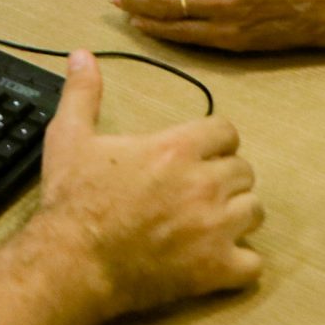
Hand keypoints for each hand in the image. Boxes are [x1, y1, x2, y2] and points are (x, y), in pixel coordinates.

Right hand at [28, 52, 262, 321]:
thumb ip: (83, 93)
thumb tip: (82, 55)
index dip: (214, 140)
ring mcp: (215, 229)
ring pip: (255, 211)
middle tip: (199, 189)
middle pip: (244, 171)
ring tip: (212, 221)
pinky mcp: (215, 269)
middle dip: (225, 177)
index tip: (199, 152)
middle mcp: (204, 184)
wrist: (73, 262)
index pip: (226, 132)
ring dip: (237, 215)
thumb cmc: (74, 201)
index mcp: (176, 149)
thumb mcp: (70, 137)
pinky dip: (241, 262)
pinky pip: (254, 264)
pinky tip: (221, 259)